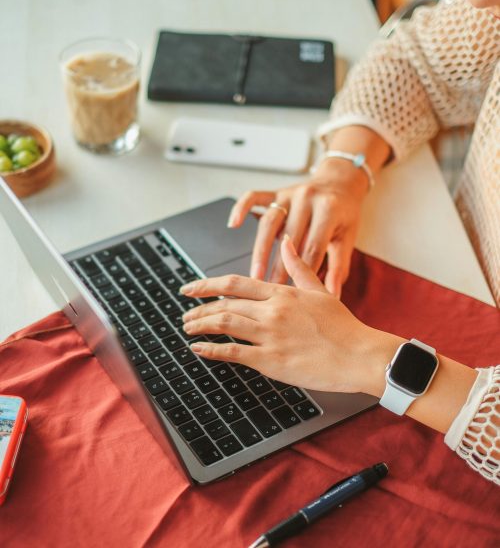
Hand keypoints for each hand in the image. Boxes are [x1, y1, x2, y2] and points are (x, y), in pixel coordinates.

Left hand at [181, 236, 399, 395]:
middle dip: (199, 308)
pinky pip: (233, 352)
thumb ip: (299, 266)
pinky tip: (198, 349)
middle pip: (224, 304)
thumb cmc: (342, 326)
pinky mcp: (271, 360)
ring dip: (200, 325)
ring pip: (224, 324)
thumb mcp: (320, 290)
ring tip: (187, 328)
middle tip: (186, 314)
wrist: (359, 354)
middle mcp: (272, 310)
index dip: (206, 284)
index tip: (189, 288)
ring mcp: (270, 335)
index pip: (234, 283)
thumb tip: (286, 242)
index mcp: (282, 293)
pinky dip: (211, 350)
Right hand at [227, 158, 367, 296]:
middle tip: (271, 293)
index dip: (303, 274)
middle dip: (279, 269)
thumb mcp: (347, 238)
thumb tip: (333, 296)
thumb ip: (339, 267)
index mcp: (328, 210)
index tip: (295, 296)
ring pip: (269, 223)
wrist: (341, 181)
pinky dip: (241, 208)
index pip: (313, 247)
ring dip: (260, 251)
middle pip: (289, 239)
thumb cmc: (344, 213)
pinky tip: (232, 225)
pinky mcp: (276, 192)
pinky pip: (253, 197)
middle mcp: (307, 199)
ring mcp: (289, 194)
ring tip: (254, 275)